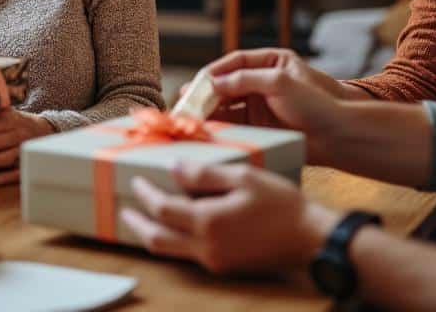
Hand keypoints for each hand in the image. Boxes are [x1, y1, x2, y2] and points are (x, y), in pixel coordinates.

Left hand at [0, 108, 53, 184]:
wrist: (47, 132)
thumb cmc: (21, 123)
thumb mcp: (11, 113)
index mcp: (15, 121)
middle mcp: (22, 135)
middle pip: (6, 140)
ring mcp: (26, 151)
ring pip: (11, 157)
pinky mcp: (28, 165)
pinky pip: (19, 172)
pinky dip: (7, 177)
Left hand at [121, 162, 341, 274]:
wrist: (312, 240)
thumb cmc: (282, 204)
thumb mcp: (244, 177)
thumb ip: (205, 173)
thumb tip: (174, 168)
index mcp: (208, 222)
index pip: (162, 208)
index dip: (145, 193)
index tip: (136, 179)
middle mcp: (206, 247)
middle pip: (156, 239)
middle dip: (136, 223)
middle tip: (124, 209)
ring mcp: (215, 261)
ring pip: (170, 251)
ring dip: (152, 234)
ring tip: (142, 218)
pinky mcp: (225, 267)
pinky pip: (188, 255)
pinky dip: (174, 240)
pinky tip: (176, 227)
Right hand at [198, 49, 346, 158]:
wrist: (337, 137)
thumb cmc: (316, 104)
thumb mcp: (280, 83)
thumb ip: (245, 79)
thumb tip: (214, 84)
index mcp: (272, 63)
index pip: (236, 61)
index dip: (215, 71)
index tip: (199, 82)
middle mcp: (264, 82)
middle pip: (228, 84)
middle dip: (207, 93)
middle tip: (187, 102)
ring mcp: (261, 105)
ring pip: (228, 105)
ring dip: (210, 111)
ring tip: (192, 118)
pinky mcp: (261, 126)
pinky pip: (234, 123)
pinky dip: (220, 125)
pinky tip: (207, 129)